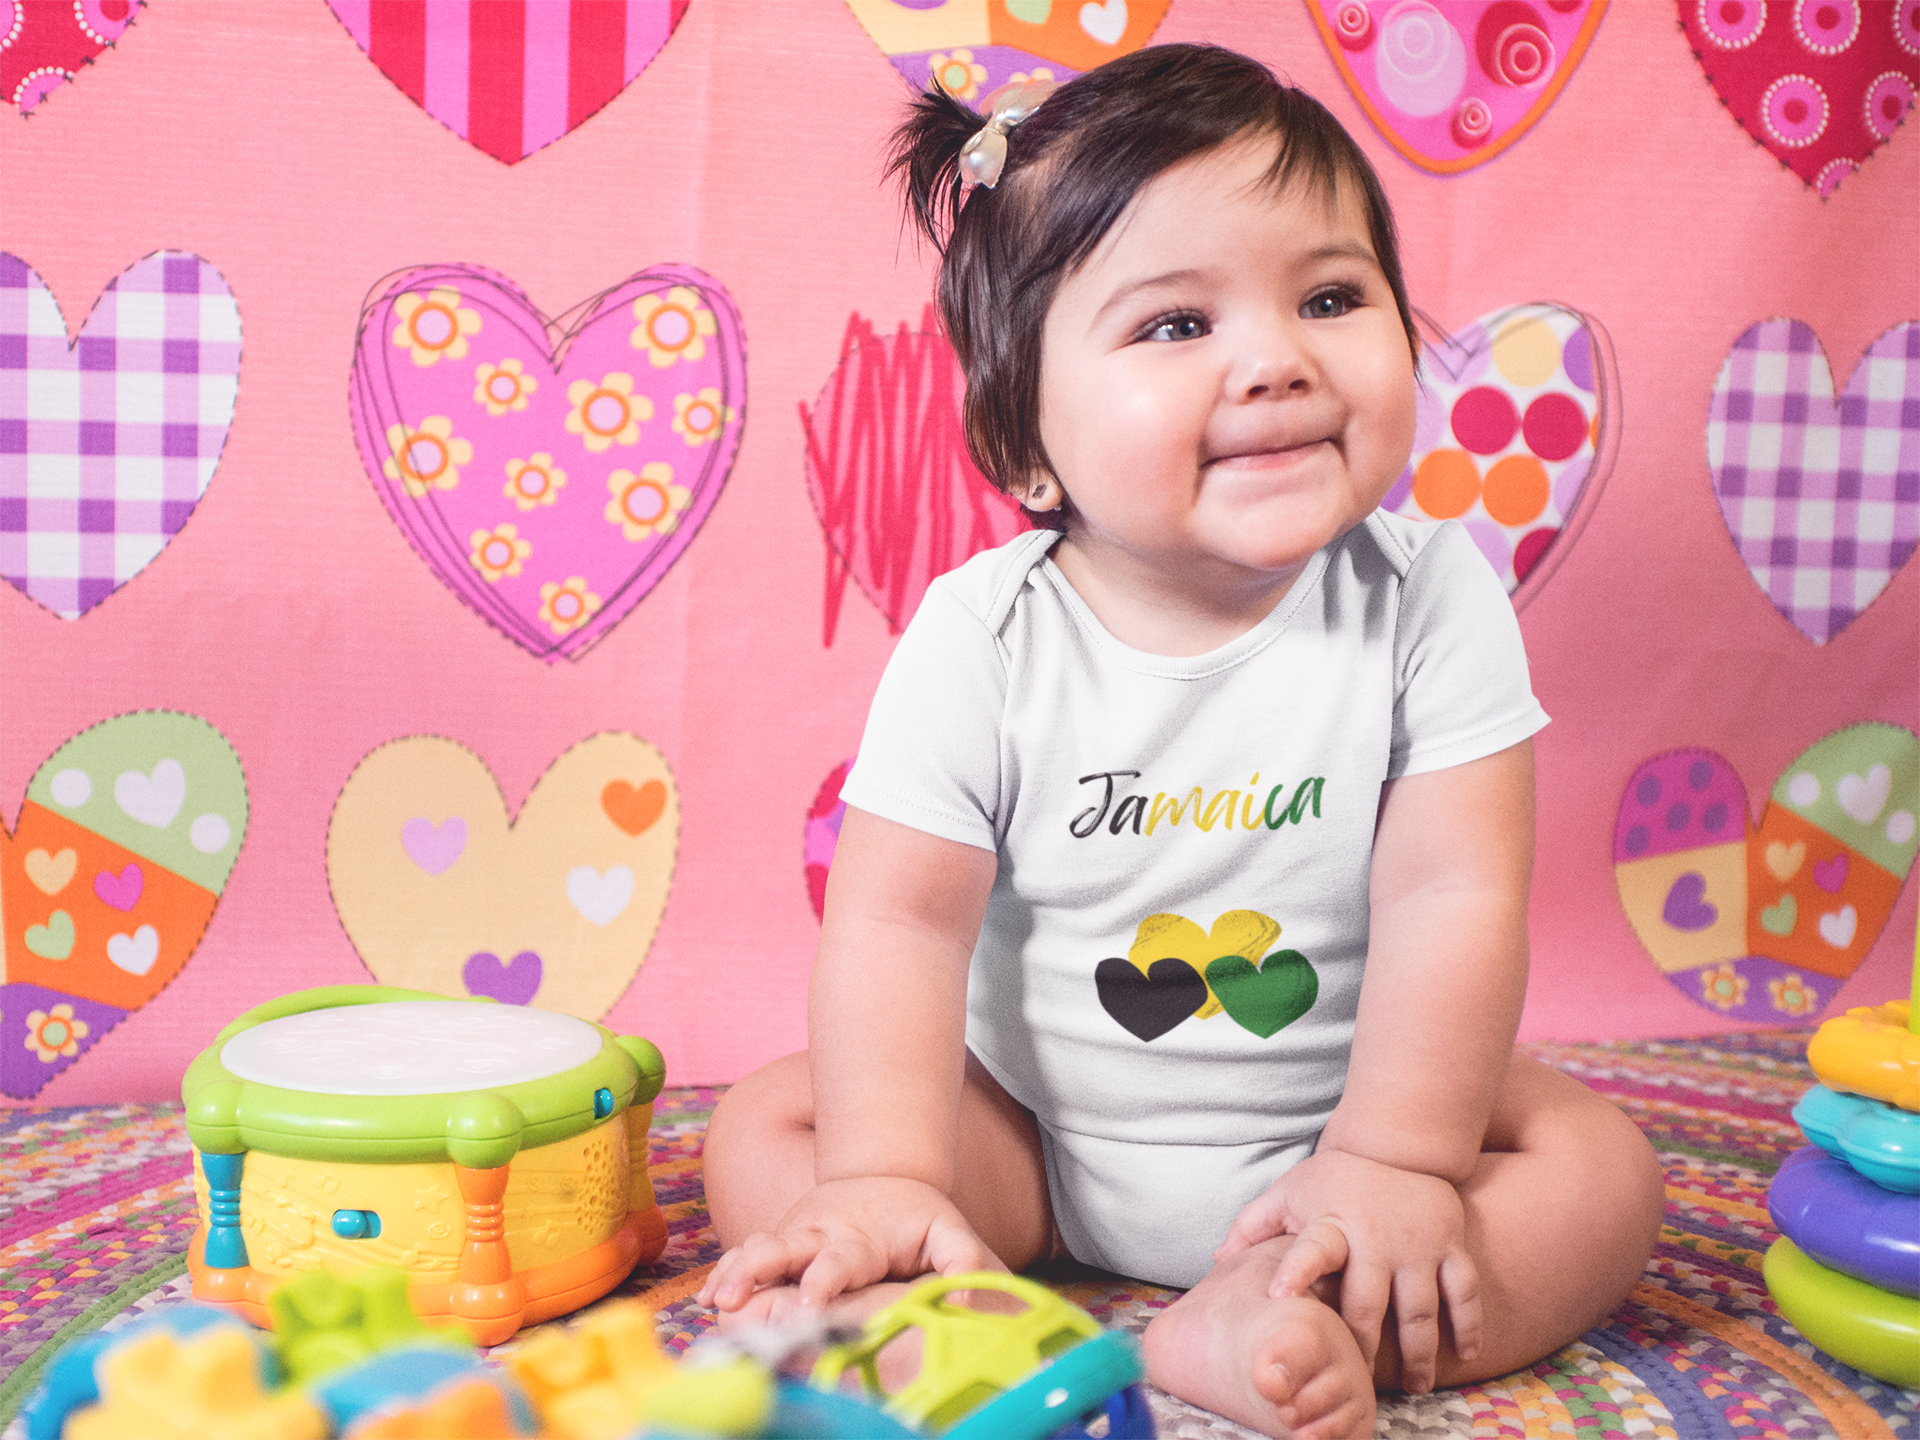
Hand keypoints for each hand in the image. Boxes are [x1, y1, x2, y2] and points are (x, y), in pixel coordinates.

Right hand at [697, 1176, 1002, 1312]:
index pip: (838, 1260)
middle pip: (783, 1249)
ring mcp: (795, 1234)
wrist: (883, 1174)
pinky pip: (745, 1254)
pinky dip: (724, 1272)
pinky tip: (707, 1297)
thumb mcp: (948, 1231)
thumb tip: (969, 1295)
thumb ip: (963, 1259)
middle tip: (733, 1298)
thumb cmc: (917, 1216)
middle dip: (757, 1272)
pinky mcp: (779, 1240)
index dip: (822, 1280)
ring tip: (712, 1299)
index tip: (808, 1302)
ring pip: (757, 1248)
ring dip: (732, 1272)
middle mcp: (819, 1233)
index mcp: (859, 1237)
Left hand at [1213, 1149, 1481, 1390]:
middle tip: (1359, 1378)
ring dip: (1418, 1353)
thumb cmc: (1336, 1177)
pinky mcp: (1450, 1243)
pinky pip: (1464, 1290)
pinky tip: (1464, 1356)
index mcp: (1331, 1222)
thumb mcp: (1291, 1190)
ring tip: (1415, 1386)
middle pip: (1367, 1300)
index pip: (1311, 1248)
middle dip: (1362, 1344)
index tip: (1281, 1298)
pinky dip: (1467, 1325)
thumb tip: (1217, 1259)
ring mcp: (1417, 1242)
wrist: (1398, 1141)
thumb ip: (1255, 1224)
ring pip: (1420, 1308)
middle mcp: (1375, 1235)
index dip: (1296, 1271)